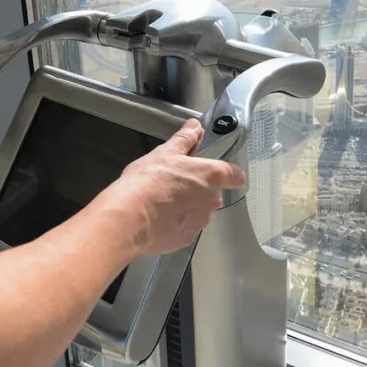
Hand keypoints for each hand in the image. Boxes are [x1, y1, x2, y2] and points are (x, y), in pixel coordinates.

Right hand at [95, 119, 245, 255]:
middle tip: (174, 183)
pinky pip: (184, 228)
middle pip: (212, 194)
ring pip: (198, 212)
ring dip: (186, 207)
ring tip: (162, 201)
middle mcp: (212, 200)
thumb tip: (195, 126)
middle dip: (198, 189)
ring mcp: (200, 222)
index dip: (229, 174)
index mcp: (211, 176)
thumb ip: (185, 139)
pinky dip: (175, 224)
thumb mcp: (166, 152)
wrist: (131, 216)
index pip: (236, 175)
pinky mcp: (186, 239)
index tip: (217, 172)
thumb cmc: (150, 179)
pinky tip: (158, 218)